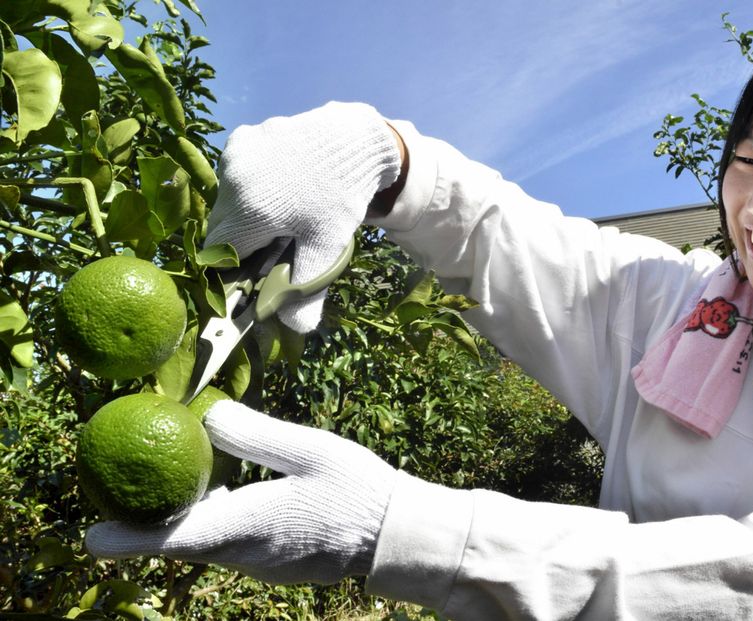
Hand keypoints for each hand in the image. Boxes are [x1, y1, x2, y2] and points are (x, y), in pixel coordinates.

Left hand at [85, 403, 398, 584]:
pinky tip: (226, 489)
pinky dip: (213, 518)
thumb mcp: (309, 450)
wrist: (394, 536)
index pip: (177, 538)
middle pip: (182, 540)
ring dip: (184, 515)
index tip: (90, 537)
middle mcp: (245, 553)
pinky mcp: (270, 564)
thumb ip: (255, 435)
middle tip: (127, 483)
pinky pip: (227, 542)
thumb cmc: (356, 490)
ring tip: (176, 476)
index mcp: (250, 525)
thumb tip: (205, 417)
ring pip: (204, 541)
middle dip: (151, 517)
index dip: (129, 539)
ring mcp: (257, 564)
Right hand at [204, 101, 401, 333]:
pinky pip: (236, 174)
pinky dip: (252, 184)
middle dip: (244, 239)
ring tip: (286, 209)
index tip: (257, 267)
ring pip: (228, 199)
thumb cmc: (340, 196)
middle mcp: (234, 178)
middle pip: (222, 226)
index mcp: (249, 209)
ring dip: (248, 211)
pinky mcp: (243, 137)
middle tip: (280, 238)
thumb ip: (305, 289)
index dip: (236, 266)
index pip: (219, 253)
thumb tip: (297, 329)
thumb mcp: (325, 246)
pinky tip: (283, 184)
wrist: (354, 140)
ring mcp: (236, 153)